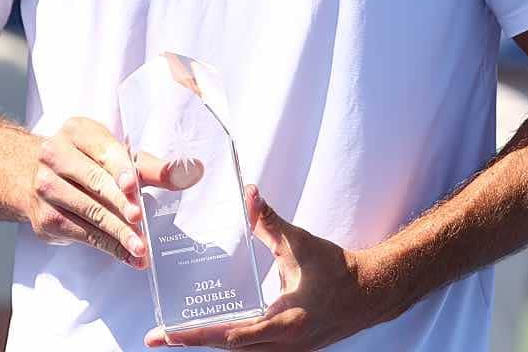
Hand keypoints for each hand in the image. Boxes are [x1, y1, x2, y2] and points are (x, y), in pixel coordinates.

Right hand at [26, 117, 203, 268]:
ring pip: (88, 212)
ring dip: (117, 233)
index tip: (133, 186)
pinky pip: (82, 233)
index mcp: (77, 132)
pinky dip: (108, 247)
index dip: (119, 169)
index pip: (103, 151)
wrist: (32, 175)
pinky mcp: (44, 217)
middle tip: (140, 222)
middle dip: (120, 205)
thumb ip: (152, 167)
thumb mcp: (117, 157)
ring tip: (141, 249)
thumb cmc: (87, 162)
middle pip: (94, 183)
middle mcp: (54, 155)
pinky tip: (128, 255)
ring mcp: (45, 186)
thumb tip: (194, 172)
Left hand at [146, 186, 394, 348]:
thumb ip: (270, 221)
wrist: (373, 293)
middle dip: (191, 343)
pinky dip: (227, 342)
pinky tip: (206, 332)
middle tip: (154, 338)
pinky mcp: (289, 348)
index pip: (232, 335)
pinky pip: (252, 349)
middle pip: (228, 350)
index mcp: (286, 323)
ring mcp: (287, 351)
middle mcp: (284, 345)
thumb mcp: (301, 243)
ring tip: (172, 336)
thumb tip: (249, 192)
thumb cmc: (338, 269)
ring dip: (207, 344)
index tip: (168, 335)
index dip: (197, 335)